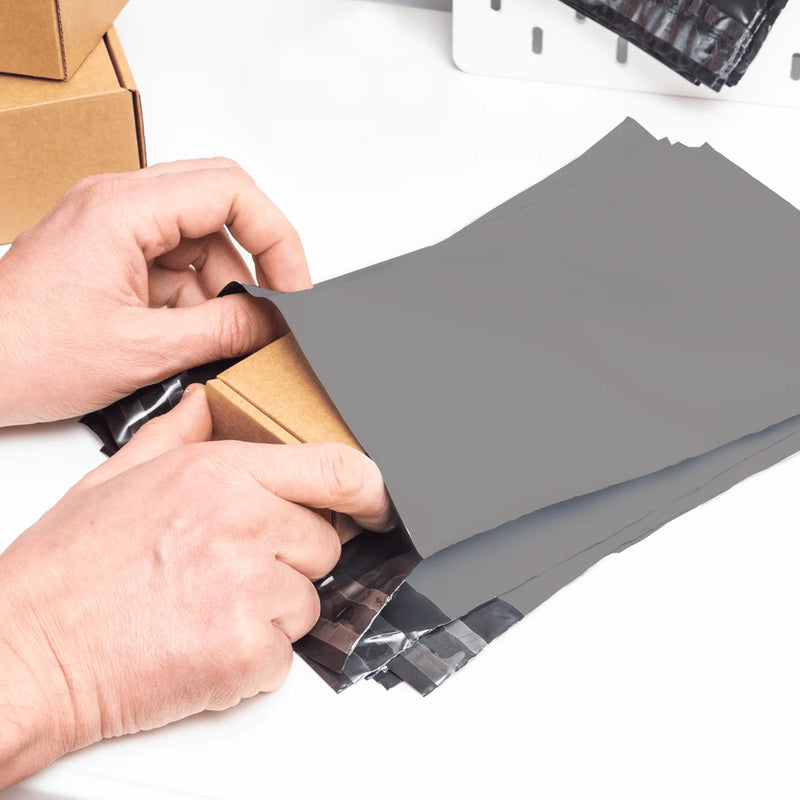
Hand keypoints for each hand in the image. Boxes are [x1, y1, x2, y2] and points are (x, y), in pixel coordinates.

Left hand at [0, 159, 310, 425]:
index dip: (277, 238)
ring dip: (222, 285)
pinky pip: (174, 259)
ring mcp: (113, 225)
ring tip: (219, 338)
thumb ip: (222, 331)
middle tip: (275, 304)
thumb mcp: (143, 351)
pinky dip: (194, 296)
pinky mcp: (109, 251)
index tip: (293, 287)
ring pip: (200, 235)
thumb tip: (275, 323)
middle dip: (256, 256)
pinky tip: (189, 336)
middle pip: (221, 202)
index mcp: (125, 209)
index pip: (231, 191)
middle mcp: (119, 203)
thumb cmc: (24, 354)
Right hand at [0, 387, 392, 786]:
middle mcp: (242, 525)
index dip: (369, 488)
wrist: (27, 654)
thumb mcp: (117, 478)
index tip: (377, 502)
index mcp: (219, 476)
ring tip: (203, 607)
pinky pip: (283, 654)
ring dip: (269, 610)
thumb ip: (178, 433)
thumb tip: (208, 401)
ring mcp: (248, 590)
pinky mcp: (244, 653)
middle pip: (322, 542)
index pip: (335, 469)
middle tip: (226, 570)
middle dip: (288, 558)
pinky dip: (251, 657)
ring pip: (306, 601)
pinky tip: (199, 643)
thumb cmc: (66, 572)